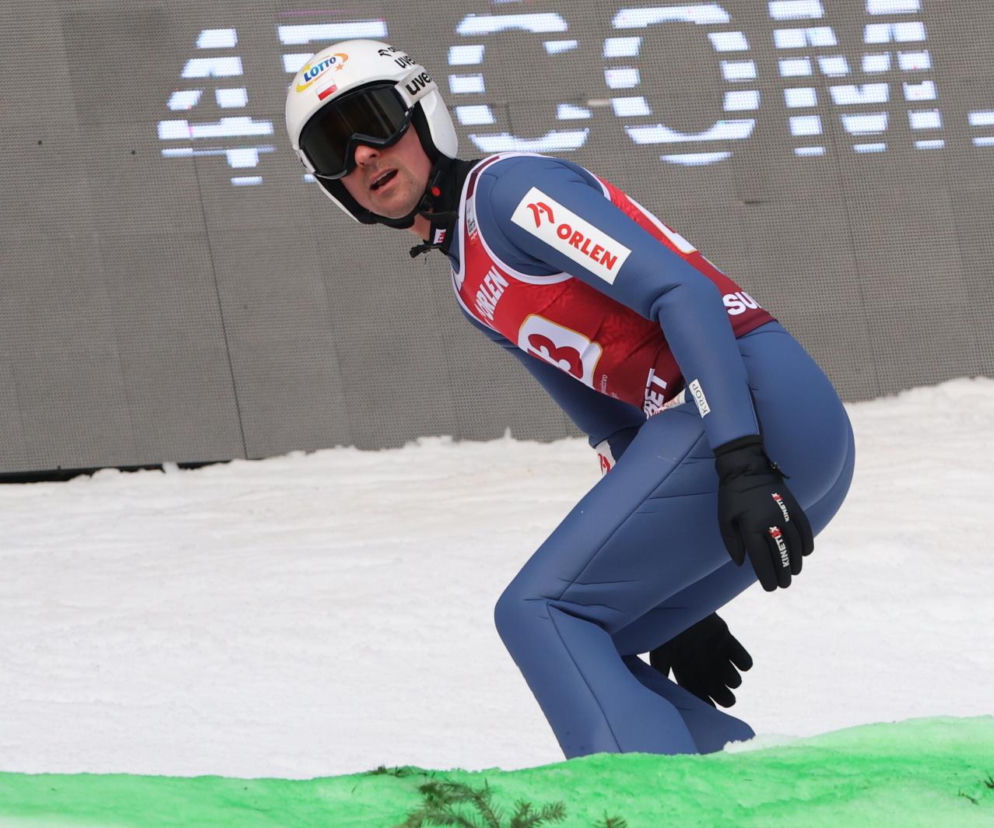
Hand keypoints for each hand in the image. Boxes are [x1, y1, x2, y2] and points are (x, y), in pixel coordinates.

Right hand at [649, 613, 751, 707]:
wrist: (678, 599)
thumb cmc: (665, 626)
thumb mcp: (660, 650)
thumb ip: (661, 671)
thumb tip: (662, 693)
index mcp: (685, 671)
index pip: (699, 696)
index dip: (706, 705)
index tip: (711, 708)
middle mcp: (702, 666)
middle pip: (720, 693)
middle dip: (724, 697)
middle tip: (726, 697)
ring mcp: (716, 654)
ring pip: (734, 680)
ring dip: (733, 680)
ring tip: (728, 675)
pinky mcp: (727, 640)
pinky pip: (744, 661)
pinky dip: (744, 663)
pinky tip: (738, 661)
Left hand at [714, 435, 812, 590]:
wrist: (746, 466)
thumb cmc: (732, 495)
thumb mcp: (724, 519)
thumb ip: (732, 543)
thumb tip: (742, 564)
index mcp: (750, 526)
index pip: (762, 558)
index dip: (767, 575)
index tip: (770, 588)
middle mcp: (770, 521)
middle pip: (781, 554)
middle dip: (783, 572)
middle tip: (784, 585)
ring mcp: (785, 513)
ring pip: (795, 544)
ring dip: (796, 561)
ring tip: (794, 572)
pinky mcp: (794, 506)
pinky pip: (805, 528)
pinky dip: (807, 542)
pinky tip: (805, 553)